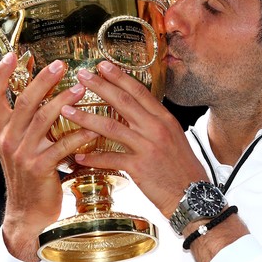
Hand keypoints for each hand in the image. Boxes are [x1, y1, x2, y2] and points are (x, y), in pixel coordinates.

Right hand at [0, 52, 99, 261]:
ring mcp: (22, 154)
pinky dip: (79, 135)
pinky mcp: (39, 169)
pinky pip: (61, 146)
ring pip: (43, 120)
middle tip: (61, 64)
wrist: (28, 213)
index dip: (1, 74)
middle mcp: (8, 139)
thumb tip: (44, 91)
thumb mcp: (21, 145)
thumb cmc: (31, 175)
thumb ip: (28, 122)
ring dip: (64, 101)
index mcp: (1, 130)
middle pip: (24, 101)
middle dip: (43, 80)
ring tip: (82, 88)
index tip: (12, 54)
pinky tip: (94, 128)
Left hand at [62, 60, 208, 217]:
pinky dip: (93, 158)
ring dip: (86, 118)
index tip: (103, 65)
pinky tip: (79, 157)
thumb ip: (156, 123)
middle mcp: (156, 129)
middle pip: (123, 101)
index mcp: (164, 119)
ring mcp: (147, 147)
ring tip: (67, 110)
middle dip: (100, 86)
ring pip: (111, 127)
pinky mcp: (139, 167)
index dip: (120, 77)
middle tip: (82, 75)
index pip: (139, 91)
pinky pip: (111, 158)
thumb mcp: (175, 137)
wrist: (194, 195)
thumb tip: (139, 112)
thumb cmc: (184, 168)